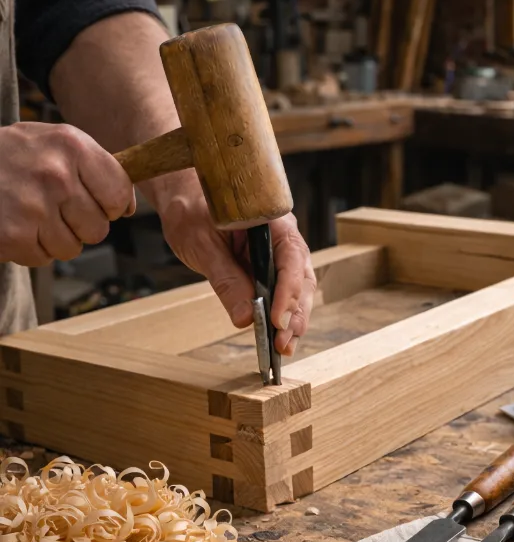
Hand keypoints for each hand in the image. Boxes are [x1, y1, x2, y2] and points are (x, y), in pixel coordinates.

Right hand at [0, 123, 134, 264]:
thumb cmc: (14, 155)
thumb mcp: (56, 143)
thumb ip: (98, 168)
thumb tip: (129, 209)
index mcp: (72, 146)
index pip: (119, 195)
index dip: (109, 204)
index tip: (91, 198)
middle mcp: (55, 175)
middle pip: (98, 229)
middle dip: (79, 224)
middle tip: (51, 206)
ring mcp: (32, 206)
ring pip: (71, 248)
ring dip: (53, 238)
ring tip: (29, 213)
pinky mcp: (13, 234)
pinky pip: (42, 258)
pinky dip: (29, 248)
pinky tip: (14, 223)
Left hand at [150, 172, 315, 355]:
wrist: (183, 195)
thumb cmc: (191, 210)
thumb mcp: (201, 244)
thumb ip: (226, 280)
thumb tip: (245, 319)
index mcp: (272, 220)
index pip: (291, 258)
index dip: (288, 292)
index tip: (277, 320)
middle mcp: (284, 237)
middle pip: (302, 278)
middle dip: (295, 313)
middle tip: (284, 342)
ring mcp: (279, 253)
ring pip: (298, 288)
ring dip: (293, 318)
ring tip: (284, 346)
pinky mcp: (270, 267)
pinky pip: (282, 291)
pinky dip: (282, 314)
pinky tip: (278, 335)